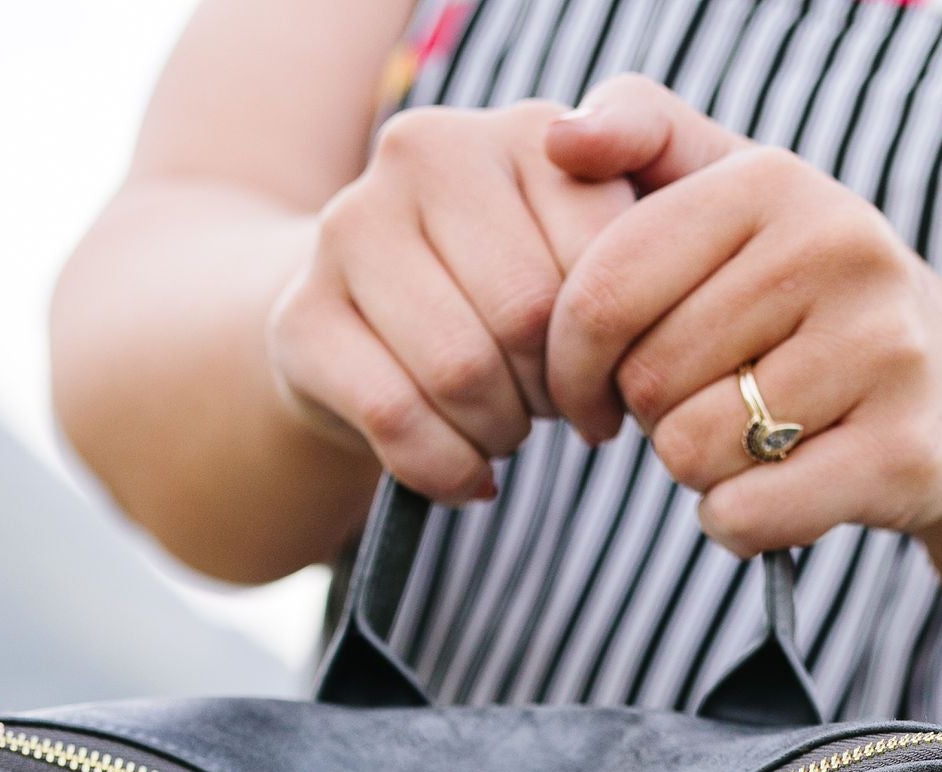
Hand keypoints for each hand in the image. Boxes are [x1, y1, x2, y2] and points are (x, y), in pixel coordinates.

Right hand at [267, 101, 635, 507]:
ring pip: (459, 371)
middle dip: (553, 394)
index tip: (604, 377)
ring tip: (506, 431)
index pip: (598, 256)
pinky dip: (447, 469)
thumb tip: (594, 183)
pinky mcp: (301, 317)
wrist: (372, 326)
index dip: (611, 345)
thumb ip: (640, 181)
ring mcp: (348, 230)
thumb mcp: (596, 238)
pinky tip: (466, 472)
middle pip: (525, 317)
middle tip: (549, 410)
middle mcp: (422, 154)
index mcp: (517, 129)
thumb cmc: (516, 291)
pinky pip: (398, 419)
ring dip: (501, 435)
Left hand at [542, 78, 941, 553]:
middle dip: (650, 415)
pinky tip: (770, 491)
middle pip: (647, 381)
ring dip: (695, 469)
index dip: (569, 363)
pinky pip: (744, 514)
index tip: (589, 388)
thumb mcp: (729, 191)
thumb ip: (642, 137)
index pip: (603, 291)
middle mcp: (839, 248)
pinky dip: (734, 522)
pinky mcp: (901, 452)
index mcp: (773, 180)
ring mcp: (882, 350)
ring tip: (748, 439)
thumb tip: (559, 142)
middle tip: (702, 404)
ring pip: (690, 454)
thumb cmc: (802, 295)